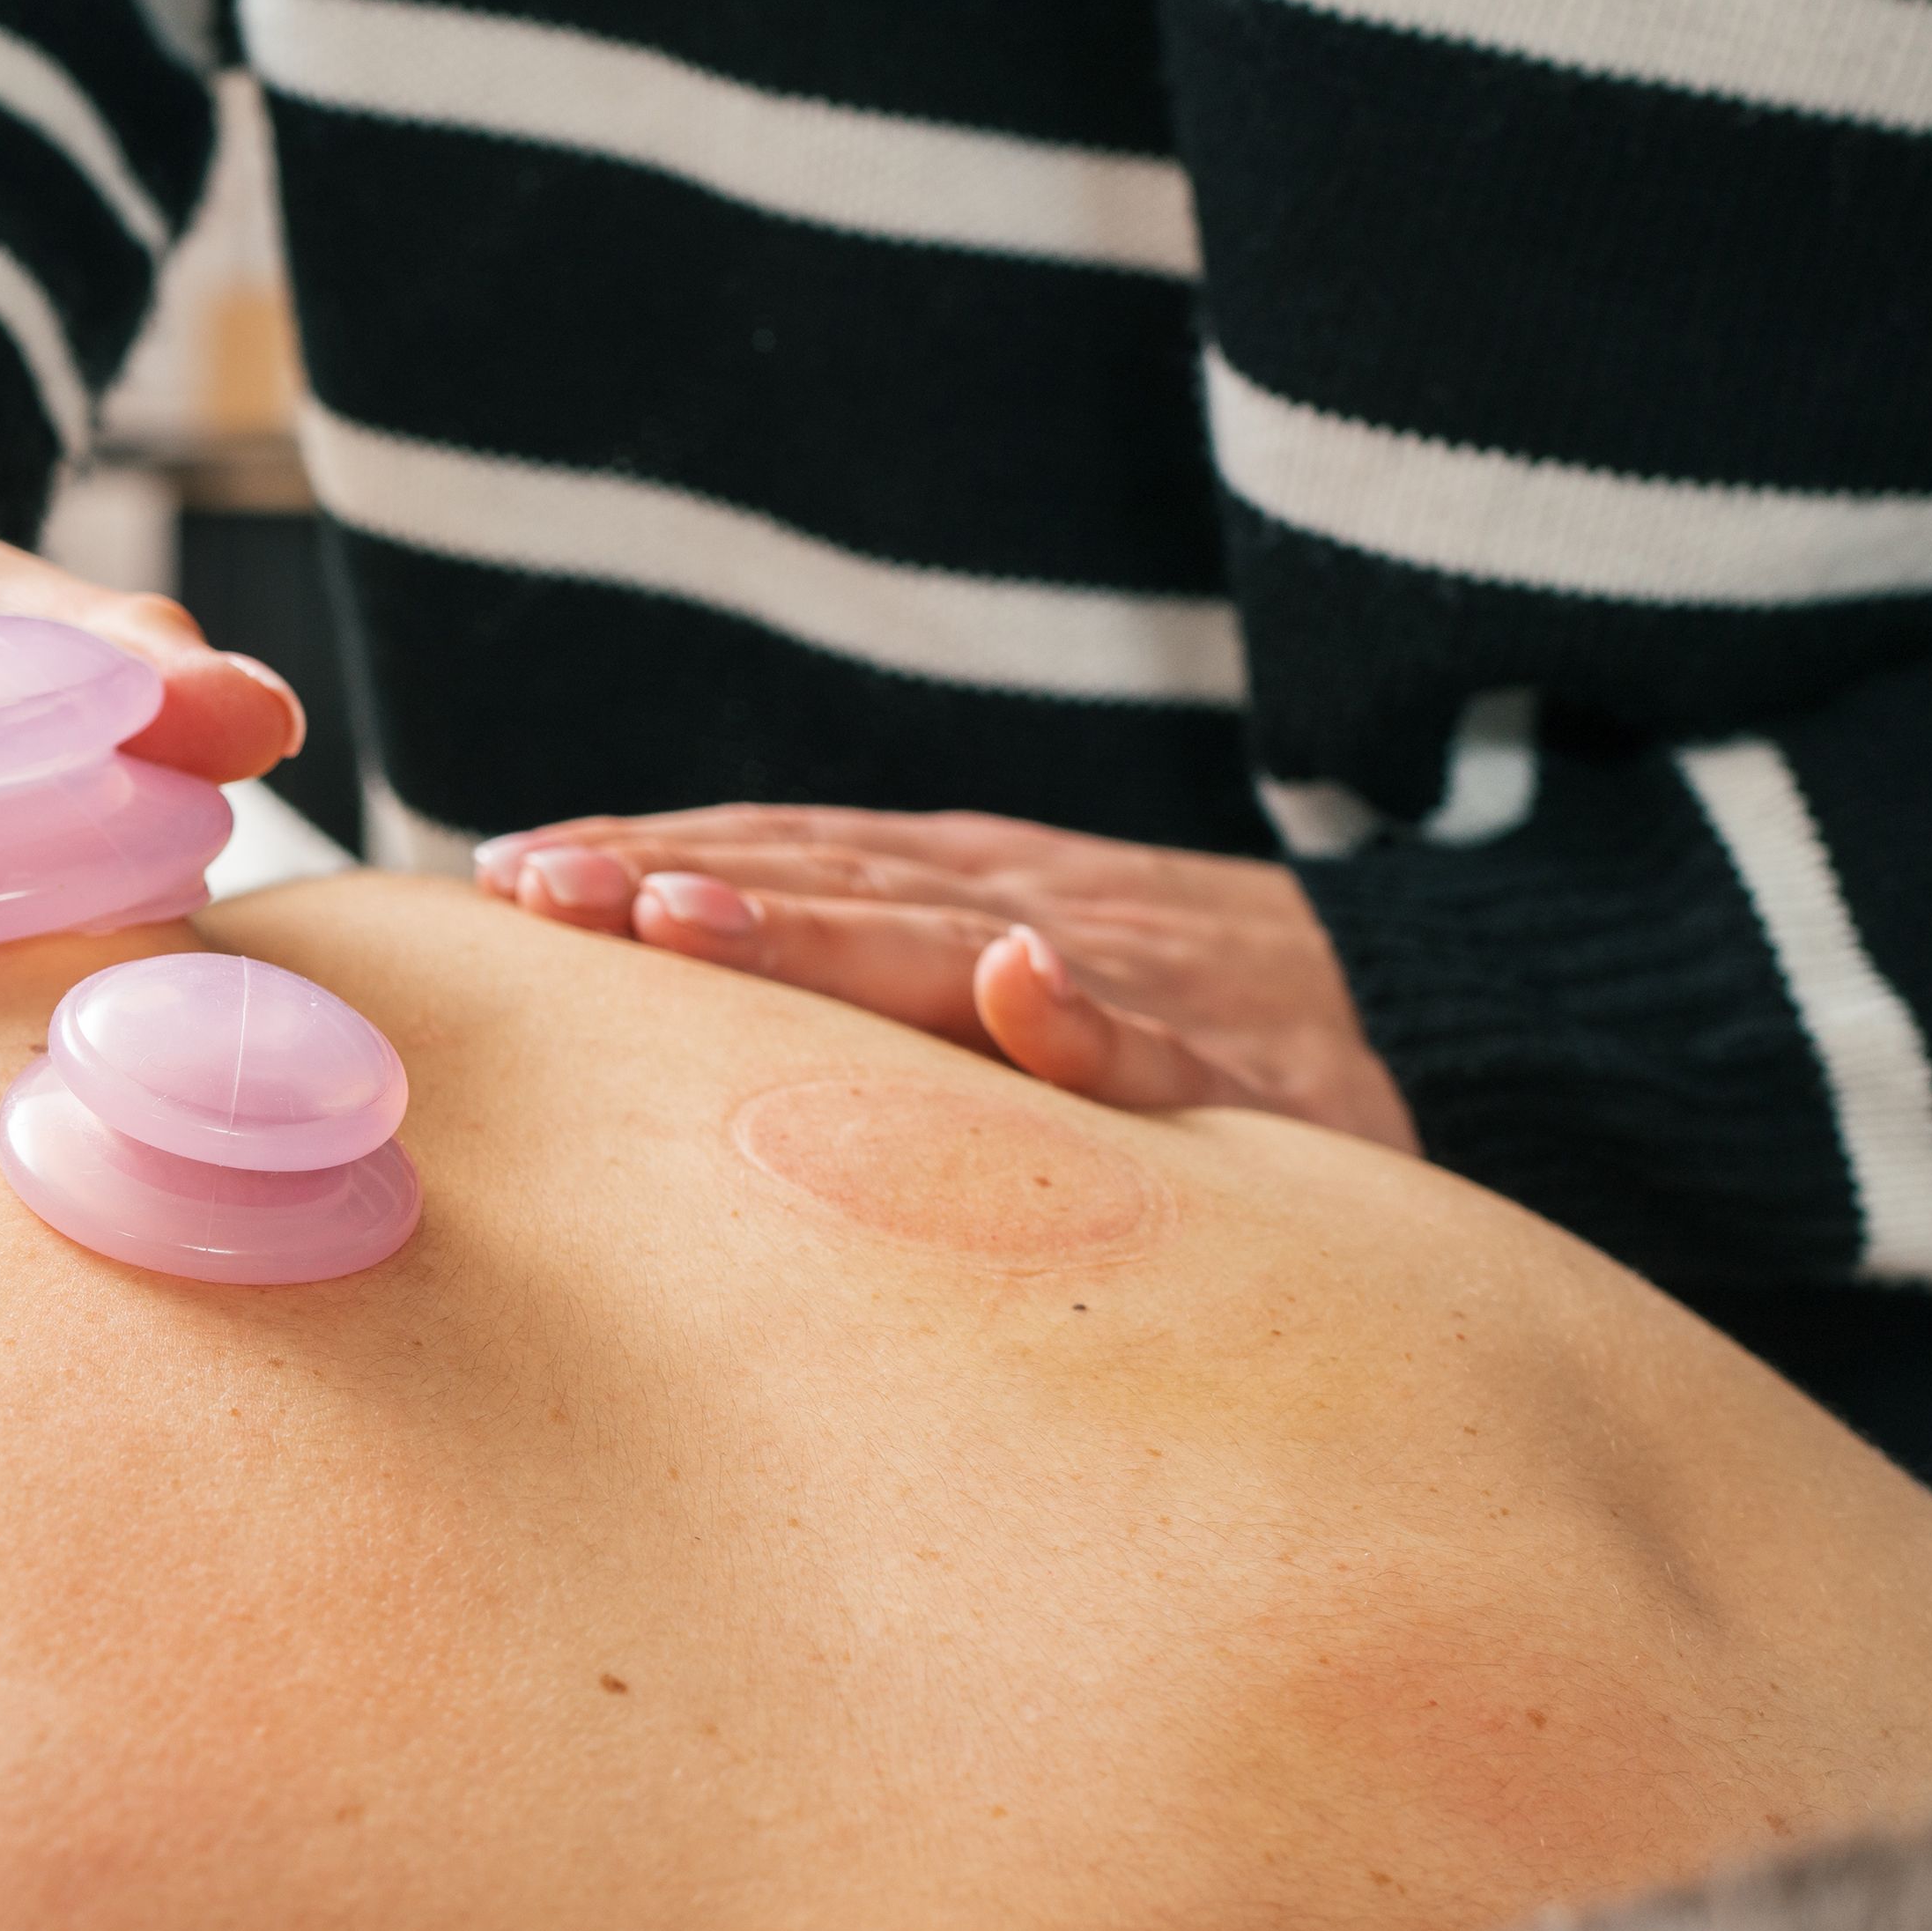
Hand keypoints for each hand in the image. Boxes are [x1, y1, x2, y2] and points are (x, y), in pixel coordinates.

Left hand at [475, 804, 1418, 1152]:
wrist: (1427, 1020)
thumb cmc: (1170, 1017)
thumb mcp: (1006, 975)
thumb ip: (866, 973)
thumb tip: (669, 967)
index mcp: (964, 895)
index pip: (780, 861)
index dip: (643, 858)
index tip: (504, 872)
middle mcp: (1027, 913)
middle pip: (829, 887)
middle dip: (672, 881)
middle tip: (538, 888)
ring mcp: (1133, 980)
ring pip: (955, 950)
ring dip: (818, 928)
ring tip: (684, 917)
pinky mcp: (1245, 1072)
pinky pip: (1160, 1053)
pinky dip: (1087, 1020)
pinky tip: (1023, 989)